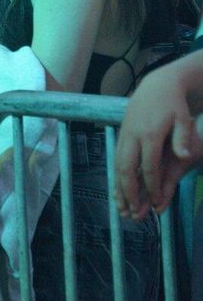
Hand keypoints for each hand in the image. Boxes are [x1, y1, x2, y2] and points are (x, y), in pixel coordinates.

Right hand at [114, 61, 202, 218]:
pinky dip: (116, 178)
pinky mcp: (122, 137)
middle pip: (127, 169)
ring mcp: (124, 136)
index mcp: (149, 134)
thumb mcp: (183, 118)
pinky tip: (117, 192)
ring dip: (118, 189)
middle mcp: (133, 137)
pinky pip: (116, 161)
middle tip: (132, 213)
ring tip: (121, 209)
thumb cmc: (173, 105)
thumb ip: (184, 137)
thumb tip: (185, 156)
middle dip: (128, 193)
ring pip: (118, 166)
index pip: (149, 166)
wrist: (155, 86)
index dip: (152, 186)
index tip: (156, 204)